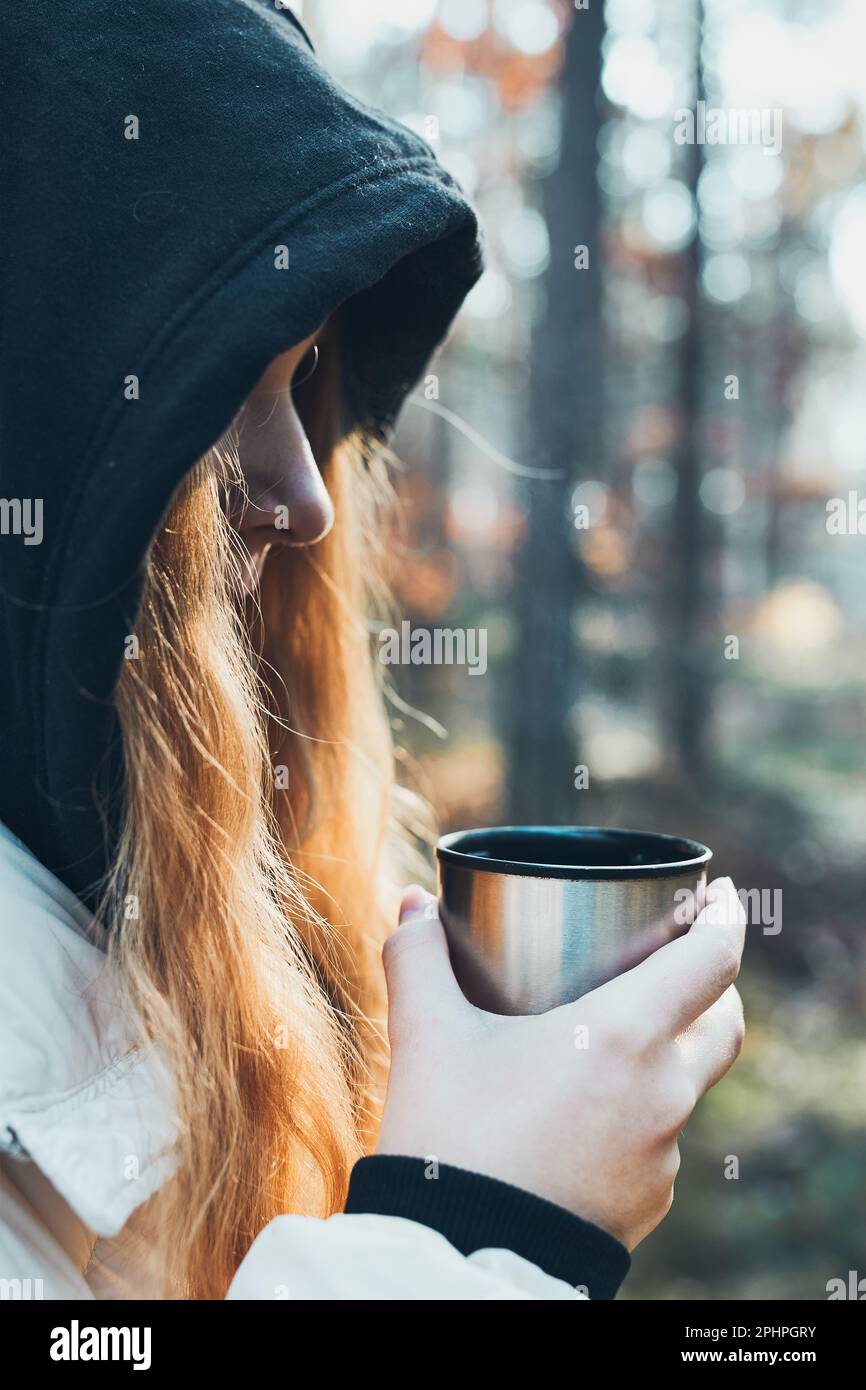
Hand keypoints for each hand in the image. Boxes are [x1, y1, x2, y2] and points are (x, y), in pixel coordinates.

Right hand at [376, 877, 745, 1250]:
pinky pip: (658, 1142)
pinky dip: (638, 1114)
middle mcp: (662, 1093)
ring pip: (689, 1086)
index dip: (725, 918)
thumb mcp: (426, 1036)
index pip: (713, 961)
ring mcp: (663, 1155)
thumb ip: (418, 958)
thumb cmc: (451, 1138)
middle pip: (724, 1024)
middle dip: (713, 987)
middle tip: (677, 961)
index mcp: (625, 1036)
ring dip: (668, 1054)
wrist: (457, 1261)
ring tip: (613, 1041)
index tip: (719, 894)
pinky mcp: (648, 1202)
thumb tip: (413, 905)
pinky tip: (588, 1115)